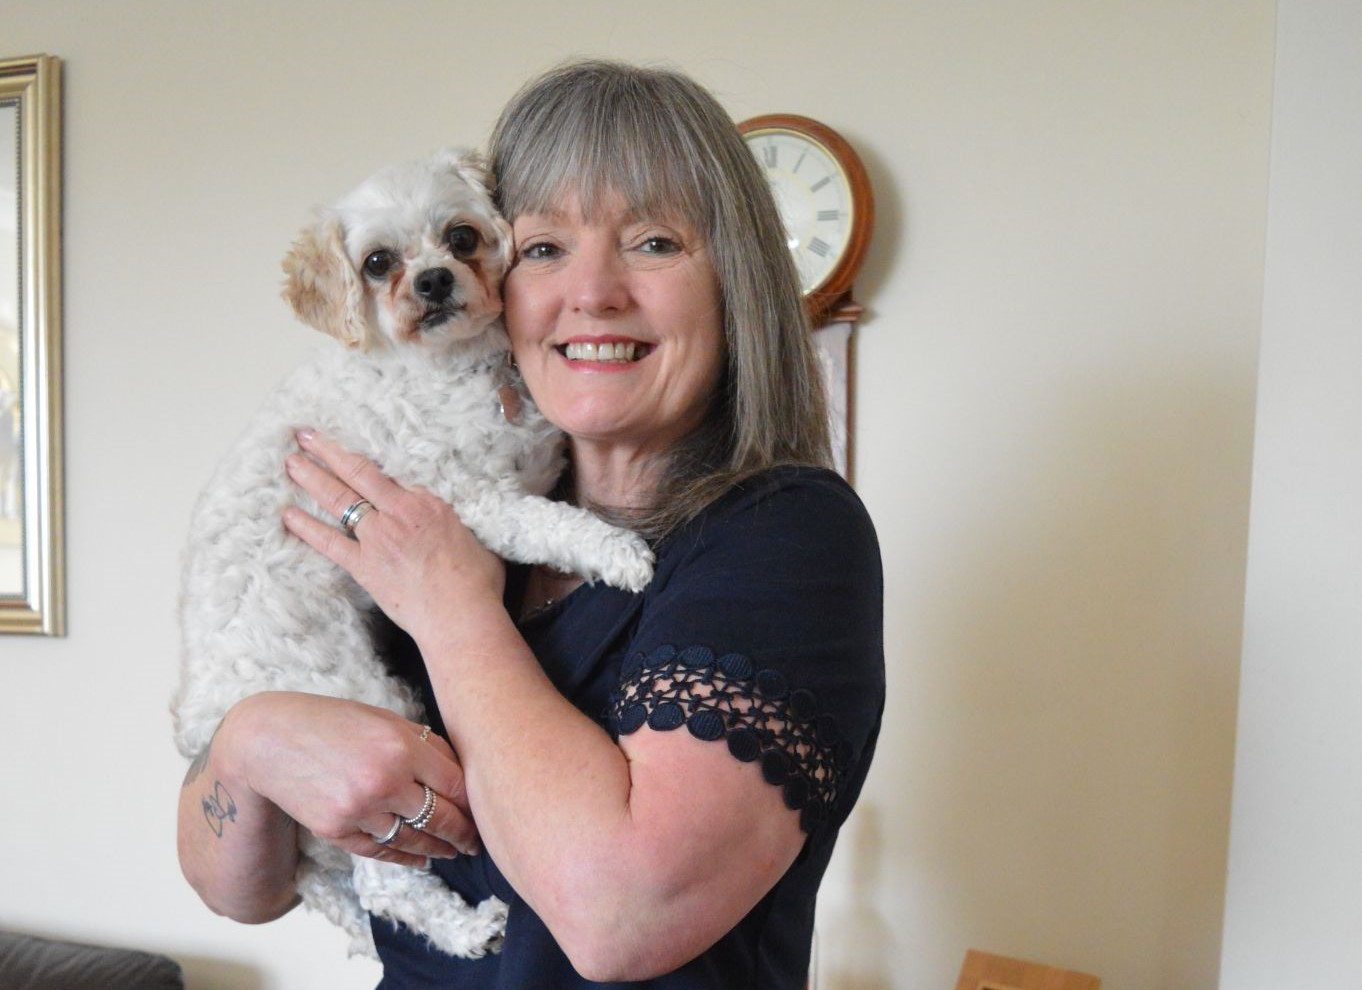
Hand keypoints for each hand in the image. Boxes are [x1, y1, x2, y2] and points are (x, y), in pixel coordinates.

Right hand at [227, 692, 479, 865]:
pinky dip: (405, 858)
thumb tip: (460, 773)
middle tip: (477, 843)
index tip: (485, 809)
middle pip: (441, 817)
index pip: (455, 783)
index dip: (474, 801)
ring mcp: (359, 809)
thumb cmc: (331, 722)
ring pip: (413, 839)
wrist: (267, 742)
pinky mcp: (337, 831)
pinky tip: (421, 859)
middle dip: (464, 833)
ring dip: (438, 849)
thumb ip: (422, 744)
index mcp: (401, 746)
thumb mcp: (383, 720)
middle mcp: (384, 781)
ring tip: (454, 851)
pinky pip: (381, 851)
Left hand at [281, 429, 505, 646]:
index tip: (349, 448)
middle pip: (356, 474)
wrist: (460, 614)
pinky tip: (288, 515)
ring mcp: (377, 539)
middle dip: (327, 451)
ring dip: (311, 478)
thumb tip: (453, 524)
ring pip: (338, 499)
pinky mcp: (364, 566)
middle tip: (304, 435)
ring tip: (291, 462)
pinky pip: (328, 542)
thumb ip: (455, 524)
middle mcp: (397, 513)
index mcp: (427, 503)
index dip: (365, 459)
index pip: (390, 476)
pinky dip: (306, 527)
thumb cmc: (476, 582)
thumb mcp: (475, 538)